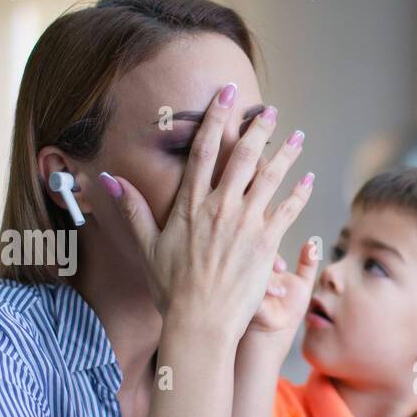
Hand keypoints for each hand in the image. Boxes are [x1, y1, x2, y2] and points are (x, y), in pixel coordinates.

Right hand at [101, 84, 312, 342]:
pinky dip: (299, 192)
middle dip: (257, 129)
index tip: (225, 94)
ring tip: (298, 136)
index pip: (202, 151)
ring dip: (286, 154)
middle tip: (270, 110)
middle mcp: (219, 208)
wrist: (200, 323)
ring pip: (269, 177)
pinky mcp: (266, 243)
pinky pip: (287, 210)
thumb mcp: (147, 247)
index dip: (215, 118)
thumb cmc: (171, 290)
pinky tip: (309, 178)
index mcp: (190, 205)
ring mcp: (245, 224)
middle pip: (241, 157)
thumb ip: (132, 210)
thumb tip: (107, 179)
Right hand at [248, 239, 320, 344]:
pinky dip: (257, 290)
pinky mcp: (240, 295)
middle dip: (267, 261)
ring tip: (280, 294)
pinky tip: (271, 297)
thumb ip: (308, 264)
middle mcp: (253, 270)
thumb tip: (313, 244)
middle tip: (281, 271)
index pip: (264, 247)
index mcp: (266, 264)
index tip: (283, 269)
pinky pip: (242, 287)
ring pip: (248, 269)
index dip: (272, 253)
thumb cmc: (290, 307)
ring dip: (265, 279)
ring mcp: (245, 281)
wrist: (279, 330)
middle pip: (253, 253)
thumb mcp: (302, 283)